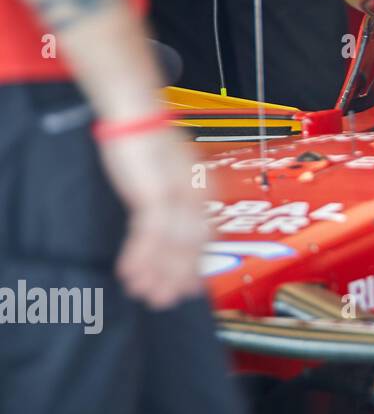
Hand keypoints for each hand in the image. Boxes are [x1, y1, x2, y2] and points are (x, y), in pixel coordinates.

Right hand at [98, 125, 207, 309]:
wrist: (136, 113)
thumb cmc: (149, 141)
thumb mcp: (167, 173)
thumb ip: (173, 199)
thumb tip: (169, 231)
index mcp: (204, 189)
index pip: (204, 236)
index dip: (194, 265)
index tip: (188, 288)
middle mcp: (197, 194)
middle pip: (191, 246)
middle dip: (175, 277)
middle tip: (163, 300)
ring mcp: (179, 195)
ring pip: (172, 244)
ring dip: (155, 271)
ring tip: (142, 292)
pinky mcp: (155, 193)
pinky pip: (150, 233)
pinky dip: (140, 256)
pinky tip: (129, 271)